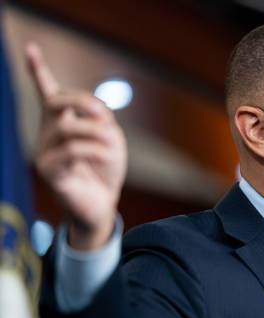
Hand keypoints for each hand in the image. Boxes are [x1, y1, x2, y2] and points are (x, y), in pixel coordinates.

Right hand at [26, 43, 126, 249]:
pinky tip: (107, 159)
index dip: (38, 69)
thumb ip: (101, 120)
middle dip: (84, 101)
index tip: (31, 47)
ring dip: (96, 133)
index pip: (47, 92)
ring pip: (67, 126)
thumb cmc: (105, 171)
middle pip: (57, 101)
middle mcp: (48, 133)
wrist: (102, 204)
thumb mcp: (111, 139)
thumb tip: (89, 114)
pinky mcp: (48, 170)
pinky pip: (72, 150)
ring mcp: (45, 151)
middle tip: (104, 116)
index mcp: (62, 123)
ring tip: (111, 148)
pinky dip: (96, 150)